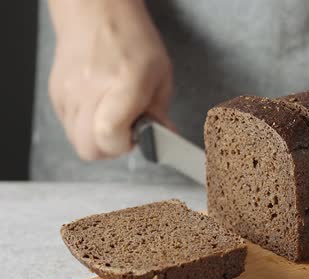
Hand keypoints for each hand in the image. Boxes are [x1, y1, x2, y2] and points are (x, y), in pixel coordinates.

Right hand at [48, 0, 172, 159]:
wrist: (96, 13)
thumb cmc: (131, 38)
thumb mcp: (160, 74)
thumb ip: (160, 111)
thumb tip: (165, 138)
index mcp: (123, 84)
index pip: (110, 135)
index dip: (125, 145)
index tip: (137, 137)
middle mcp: (91, 90)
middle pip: (89, 148)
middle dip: (111, 149)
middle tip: (126, 133)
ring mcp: (69, 94)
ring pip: (76, 141)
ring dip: (96, 139)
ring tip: (113, 118)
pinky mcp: (56, 95)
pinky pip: (68, 127)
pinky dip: (84, 127)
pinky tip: (99, 108)